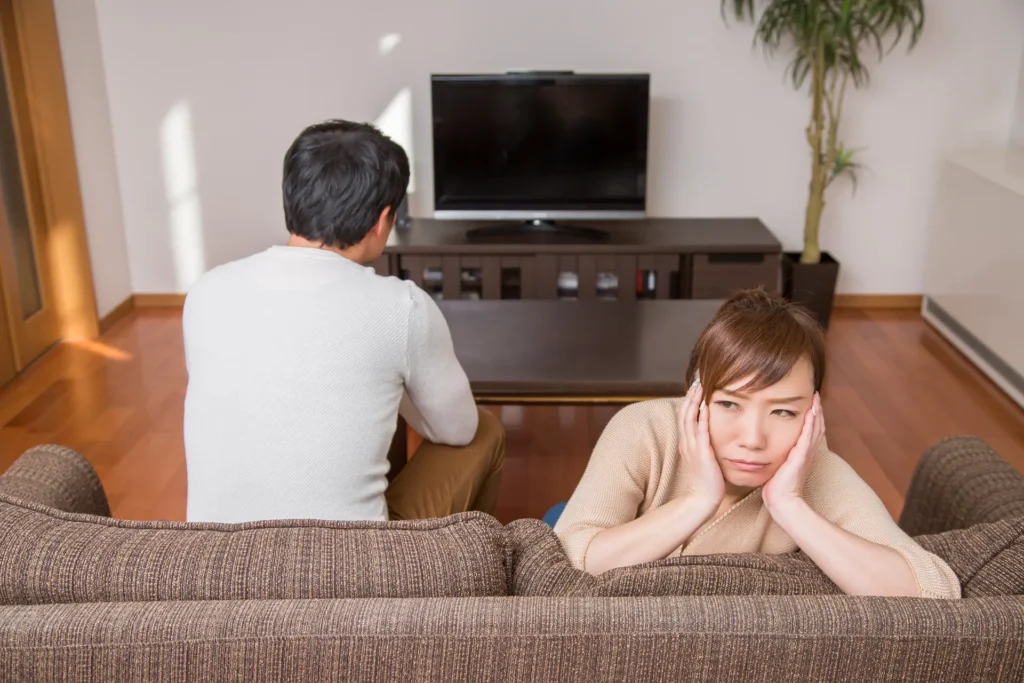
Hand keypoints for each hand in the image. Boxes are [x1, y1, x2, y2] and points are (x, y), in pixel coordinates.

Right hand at [677, 382, 724, 511]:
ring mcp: (692, 447)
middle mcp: (687, 442)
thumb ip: (704, 445)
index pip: (685, 416)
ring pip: (689, 418)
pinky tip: (706, 406)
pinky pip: (700, 431)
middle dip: (690, 395)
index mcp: (687, 442)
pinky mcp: (702, 453)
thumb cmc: (708, 480)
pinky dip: (702, 417)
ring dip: (694, 401)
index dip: (690, 400)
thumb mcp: (703, 458)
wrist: (703, 499)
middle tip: (696, 379)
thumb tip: (710, 435)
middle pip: (684, 413)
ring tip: (699, 386)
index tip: (696, 386)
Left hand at [763, 392, 824, 511]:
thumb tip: (768, 451)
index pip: (809, 432)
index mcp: (801, 454)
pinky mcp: (801, 457)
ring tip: (816, 398)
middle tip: (816, 395)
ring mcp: (805, 454)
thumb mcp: (778, 468)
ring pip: (815, 429)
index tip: (810, 403)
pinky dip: (810, 424)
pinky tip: (811, 412)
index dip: (811, 418)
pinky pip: (807, 437)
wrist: (782, 502)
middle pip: (816, 427)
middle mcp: (806, 453)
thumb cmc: (776, 488)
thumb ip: (778, 458)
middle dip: (816, 411)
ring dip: (816, 413)